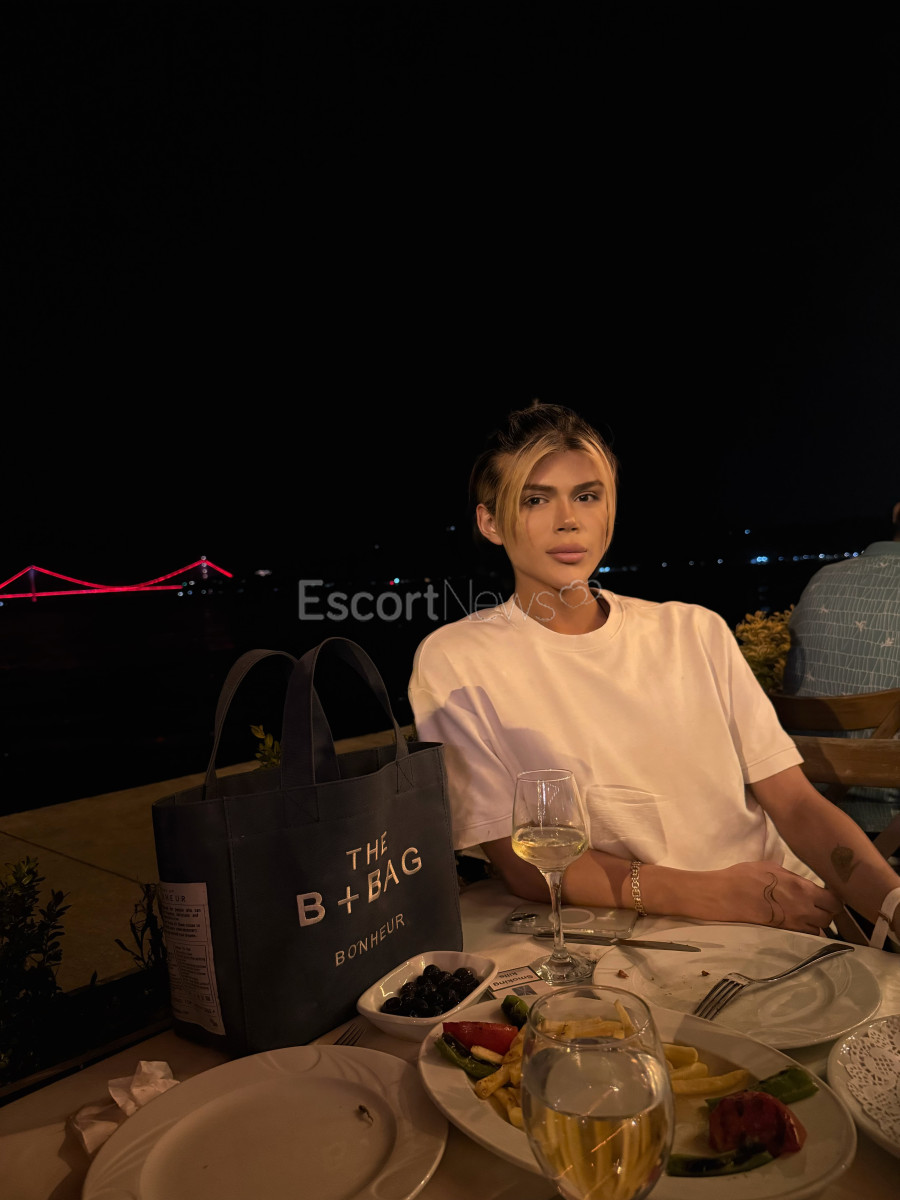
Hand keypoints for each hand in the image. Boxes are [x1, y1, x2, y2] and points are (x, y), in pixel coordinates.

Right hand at [712, 861, 841, 933]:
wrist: (725, 896)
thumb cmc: (745, 876)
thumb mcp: (772, 868)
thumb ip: (792, 877)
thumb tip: (801, 883)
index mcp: (803, 889)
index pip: (834, 901)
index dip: (833, 899)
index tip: (828, 897)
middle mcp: (803, 910)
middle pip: (828, 918)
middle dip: (825, 913)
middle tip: (815, 907)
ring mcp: (793, 925)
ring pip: (817, 931)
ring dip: (814, 925)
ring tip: (803, 918)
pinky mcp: (782, 935)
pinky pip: (801, 937)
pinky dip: (801, 933)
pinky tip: (793, 926)